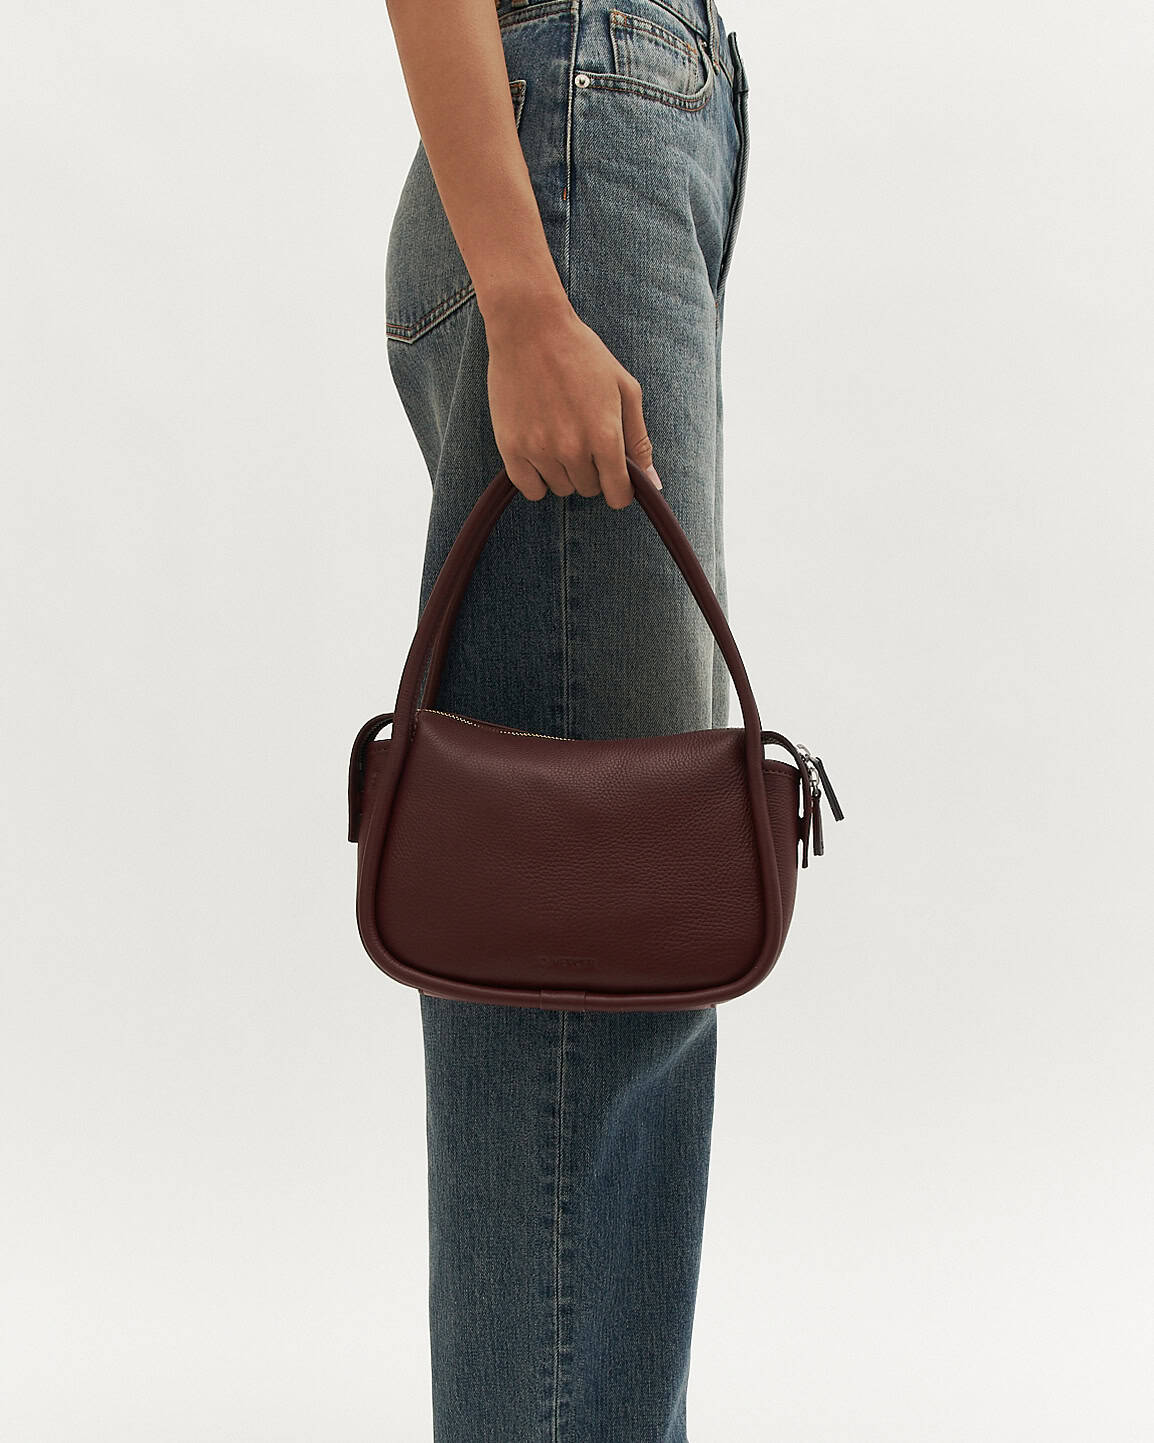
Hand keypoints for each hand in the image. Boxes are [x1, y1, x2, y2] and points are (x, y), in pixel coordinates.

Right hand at [482, 291, 662, 507]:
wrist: (530, 328)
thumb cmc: (583, 354)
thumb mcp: (625, 389)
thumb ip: (639, 439)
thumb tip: (653, 482)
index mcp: (605, 435)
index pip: (617, 493)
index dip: (620, 489)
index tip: (614, 477)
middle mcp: (573, 449)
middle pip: (589, 490)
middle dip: (592, 471)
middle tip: (582, 437)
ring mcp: (539, 450)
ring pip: (561, 489)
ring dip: (564, 472)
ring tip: (559, 436)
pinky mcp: (511, 447)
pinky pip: (530, 489)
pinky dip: (537, 479)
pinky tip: (540, 453)